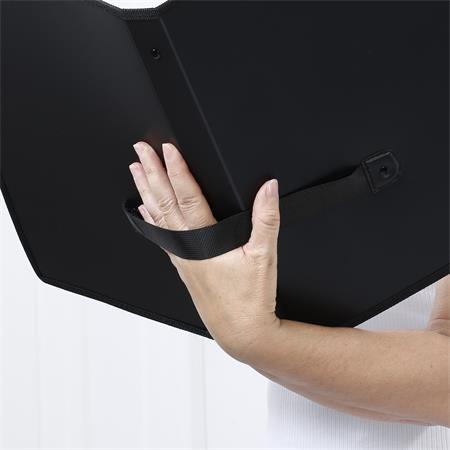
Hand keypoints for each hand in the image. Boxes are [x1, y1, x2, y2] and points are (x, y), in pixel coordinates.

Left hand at [129, 141, 280, 359]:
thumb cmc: (250, 297)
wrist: (240, 331)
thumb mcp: (264, 255)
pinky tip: (145, 211)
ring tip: (136, 172)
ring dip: (146, 192)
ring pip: (158, 217)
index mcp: (205, 240)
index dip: (177, 170)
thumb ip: (266, 218)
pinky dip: (151, 220)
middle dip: (152, 173)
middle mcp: (187, 246)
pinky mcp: (182, 266)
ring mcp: (181, 257)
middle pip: (165, 201)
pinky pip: (161, 236)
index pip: (188, 196)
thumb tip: (268, 187)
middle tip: (139, 150)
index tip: (166, 149)